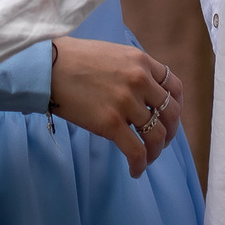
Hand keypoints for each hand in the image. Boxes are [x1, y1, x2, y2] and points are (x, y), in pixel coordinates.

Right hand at [48, 37, 183, 178]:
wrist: (47, 67)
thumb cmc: (74, 60)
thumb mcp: (112, 54)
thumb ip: (132, 70)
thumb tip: (142, 93)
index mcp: (141, 61)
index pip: (174, 86)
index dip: (176, 105)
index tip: (169, 118)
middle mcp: (139, 80)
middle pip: (171, 113)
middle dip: (169, 131)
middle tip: (160, 142)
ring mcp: (126, 102)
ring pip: (157, 135)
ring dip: (155, 151)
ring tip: (147, 158)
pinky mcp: (111, 123)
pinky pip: (136, 150)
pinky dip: (140, 164)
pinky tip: (135, 170)